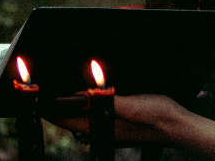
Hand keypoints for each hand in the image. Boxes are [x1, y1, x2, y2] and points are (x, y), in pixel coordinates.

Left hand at [48, 94, 184, 143]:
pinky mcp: (119, 122)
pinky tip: (88, 94)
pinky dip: (85, 104)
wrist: (178, 125)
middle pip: (70, 118)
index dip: (49, 107)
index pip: (65, 119)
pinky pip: (94, 113)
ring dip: (70, 104)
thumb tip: (81, 96)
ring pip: (81, 116)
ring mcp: (110, 127)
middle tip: (43, 86)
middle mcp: (102, 129)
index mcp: (102, 127)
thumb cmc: (158, 117)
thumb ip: (108, 102)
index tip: (36, 94)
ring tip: (60, 89)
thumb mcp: (133, 106)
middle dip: (56, 105)